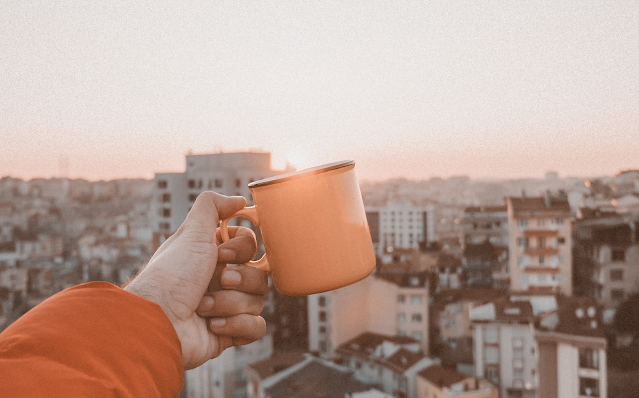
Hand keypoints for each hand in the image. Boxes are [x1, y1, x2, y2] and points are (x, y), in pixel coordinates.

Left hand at [125, 192, 267, 369]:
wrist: (156, 321)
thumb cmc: (171, 276)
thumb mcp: (190, 232)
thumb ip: (212, 206)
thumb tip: (239, 200)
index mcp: (215, 257)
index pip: (251, 247)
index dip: (243, 250)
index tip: (222, 254)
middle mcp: (222, 280)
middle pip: (260, 275)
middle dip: (238, 280)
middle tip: (217, 281)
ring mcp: (227, 308)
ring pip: (258, 301)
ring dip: (229, 303)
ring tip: (203, 307)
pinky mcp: (230, 334)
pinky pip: (256, 327)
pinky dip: (237, 326)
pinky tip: (213, 326)